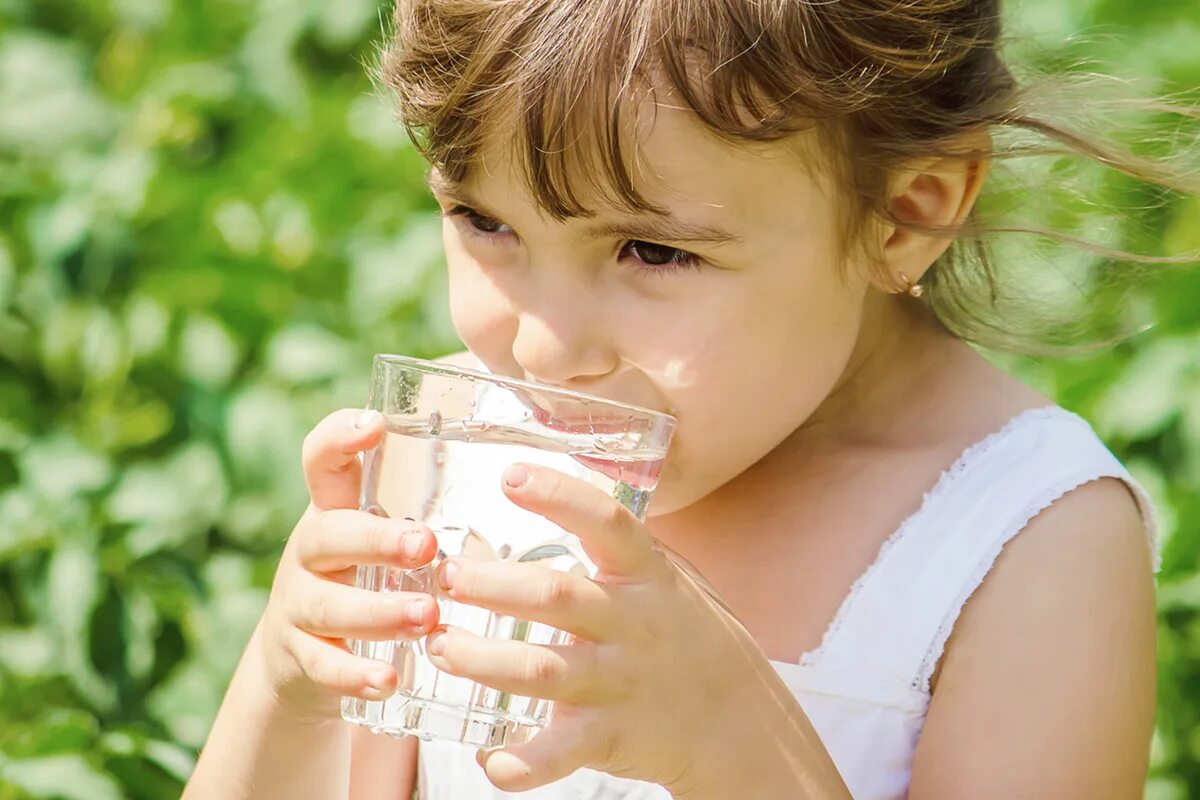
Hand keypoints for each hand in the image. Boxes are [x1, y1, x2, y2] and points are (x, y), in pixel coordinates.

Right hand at [255, 408, 440, 721]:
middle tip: (426, 545)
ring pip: (328, 605)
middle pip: (327, 533)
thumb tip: (528, 464)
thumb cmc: (370, 575)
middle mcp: (311, 551)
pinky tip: (389, 681)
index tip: (375, 424)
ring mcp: (300, 605)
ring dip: (377, 611)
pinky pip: (323, 667)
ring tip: (426, 617)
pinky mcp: (300, 659)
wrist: (304, 656)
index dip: (340, 436)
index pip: (322, 459)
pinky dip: (355, 675)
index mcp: (336, 509)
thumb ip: (429, 503)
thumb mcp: (384, 533)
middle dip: (376, 539)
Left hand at [422, 463, 786, 793]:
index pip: (606, 522)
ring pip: (543, 670)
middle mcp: (633, 623)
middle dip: (494, 585)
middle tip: (447, 576)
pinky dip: (522, 763)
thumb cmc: (690, 634)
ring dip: (484, 661)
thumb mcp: (670, 575)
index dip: (559, 497)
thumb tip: (564, 484)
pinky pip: (561, 753)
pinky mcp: (611, 736)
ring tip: (441, 647)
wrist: (737, 721)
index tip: (510, 478)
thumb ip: (620, 543)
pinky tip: (489, 759)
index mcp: (647, 574)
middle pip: (556, 596)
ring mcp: (621, 682)